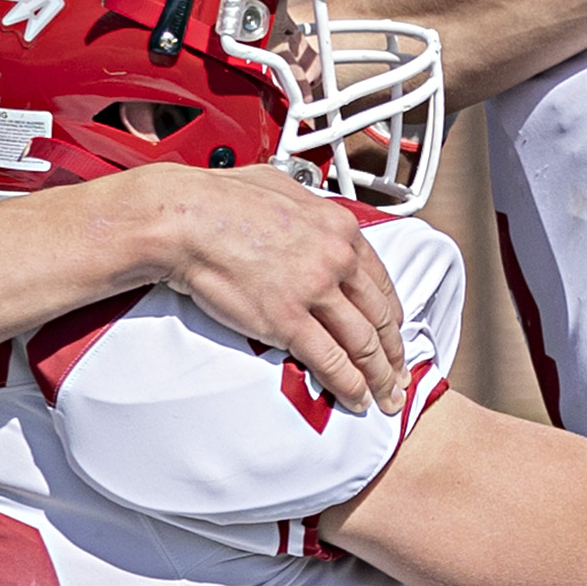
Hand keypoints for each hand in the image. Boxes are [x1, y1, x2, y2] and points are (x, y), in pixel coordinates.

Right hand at [131, 163, 406, 411]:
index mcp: (339, 228)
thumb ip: (308, 208)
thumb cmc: (221, 199)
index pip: (381, 280)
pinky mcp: (288, 320)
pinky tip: (357, 398)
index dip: (392, 314)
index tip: (393, 331)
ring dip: (380, 375)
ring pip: (363, 343)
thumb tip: (310, 214)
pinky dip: (349, 385)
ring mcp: (315, 291)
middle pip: (379, 315)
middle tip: (400, 371)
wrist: (186, 217)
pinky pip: (331, 360)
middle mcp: (336, 258)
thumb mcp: (282, 187)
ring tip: (386, 395)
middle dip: (394, 351)